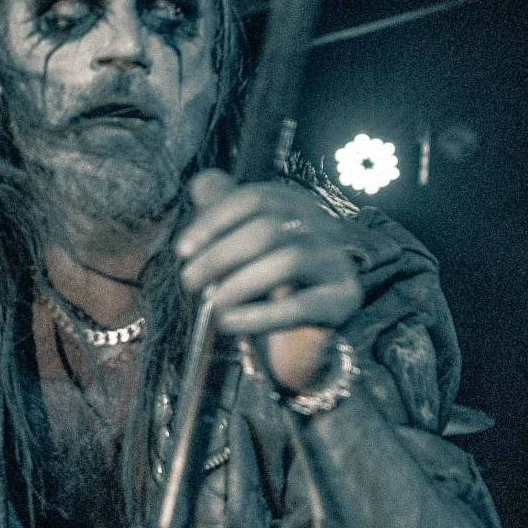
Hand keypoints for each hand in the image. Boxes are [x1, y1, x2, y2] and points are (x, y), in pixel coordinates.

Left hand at [176, 171, 360, 392]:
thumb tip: (202, 182)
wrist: (294, 345)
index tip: (183, 250)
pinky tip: (229, 323)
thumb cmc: (261, 291)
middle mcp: (323, 227)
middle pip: (270, 227)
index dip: (215, 220)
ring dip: (241, 283)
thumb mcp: (236, 251)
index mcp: (296, 207)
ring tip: (211, 304)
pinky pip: (301, 306)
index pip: (255, 199)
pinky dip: (260, 316)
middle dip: (221, 254)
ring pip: (289, 261)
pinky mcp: (345, 300)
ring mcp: (338, 262)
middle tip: (189, 281)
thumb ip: (220, 214)